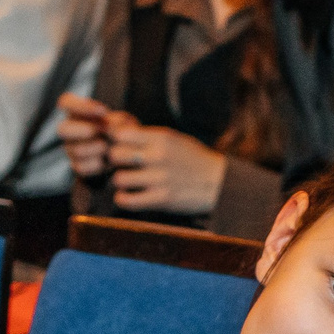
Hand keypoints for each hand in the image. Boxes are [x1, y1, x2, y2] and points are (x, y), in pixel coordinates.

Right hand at [57, 91, 115, 177]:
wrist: (126, 152)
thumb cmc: (122, 130)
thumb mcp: (123, 121)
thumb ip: (117, 120)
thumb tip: (109, 123)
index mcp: (77, 112)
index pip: (66, 103)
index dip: (82, 106)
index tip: (104, 111)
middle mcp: (69, 129)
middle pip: (62, 129)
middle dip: (82, 130)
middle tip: (101, 130)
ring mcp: (71, 148)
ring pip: (75, 150)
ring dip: (95, 148)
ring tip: (108, 146)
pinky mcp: (77, 165)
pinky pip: (81, 167)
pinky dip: (96, 164)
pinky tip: (106, 160)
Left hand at [105, 112, 228, 215]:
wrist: (220, 183)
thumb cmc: (194, 160)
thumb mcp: (174, 139)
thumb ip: (149, 137)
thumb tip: (118, 133)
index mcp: (161, 137)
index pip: (120, 133)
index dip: (114, 141)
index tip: (118, 147)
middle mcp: (159, 156)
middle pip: (115, 154)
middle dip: (114, 161)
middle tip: (120, 166)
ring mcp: (160, 178)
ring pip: (118, 178)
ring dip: (120, 182)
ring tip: (127, 183)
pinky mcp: (162, 199)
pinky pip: (128, 200)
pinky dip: (123, 199)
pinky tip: (128, 196)